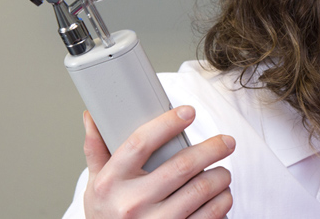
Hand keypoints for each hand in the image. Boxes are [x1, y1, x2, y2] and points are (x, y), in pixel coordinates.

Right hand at [82, 106, 234, 218]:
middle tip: (226, 142)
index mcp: (111, 183)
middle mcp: (132, 203)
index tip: (188, 112)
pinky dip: (222, 202)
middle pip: (182, 166)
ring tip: (223, 173)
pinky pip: (211, 215)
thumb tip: (92, 117)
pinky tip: (221, 196)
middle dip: (212, 149)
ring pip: (202, 189)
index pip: (141, 143)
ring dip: (221, 176)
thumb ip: (97, 151)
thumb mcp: (95, 185)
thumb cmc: (108, 215)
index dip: (167, 124)